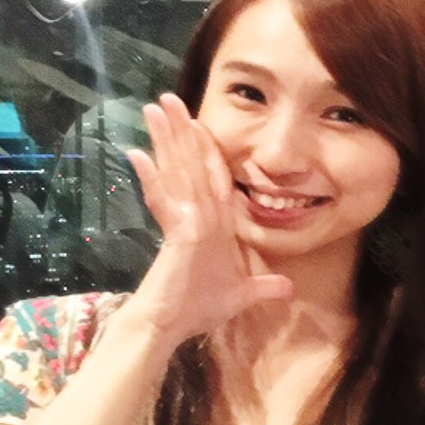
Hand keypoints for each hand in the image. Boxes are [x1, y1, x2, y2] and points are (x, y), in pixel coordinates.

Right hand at [124, 93, 292, 344]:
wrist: (171, 326)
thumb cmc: (198, 308)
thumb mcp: (242, 294)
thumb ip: (263, 287)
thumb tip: (288, 288)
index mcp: (212, 222)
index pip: (213, 177)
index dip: (207, 149)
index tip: (199, 121)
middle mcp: (195, 214)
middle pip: (189, 164)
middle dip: (180, 130)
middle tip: (168, 97)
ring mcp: (183, 221)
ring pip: (176, 172)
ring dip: (165, 140)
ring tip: (153, 109)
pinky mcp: (176, 234)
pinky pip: (163, 201)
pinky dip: (151, 178)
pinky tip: (137, 153)